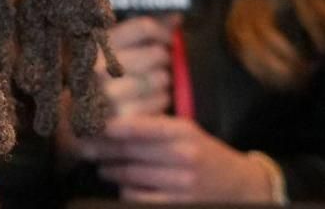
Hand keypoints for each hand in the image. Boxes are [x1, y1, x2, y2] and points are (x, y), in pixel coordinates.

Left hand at [79, 113, 280, 202]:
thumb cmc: (205, 154)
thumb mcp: (188, 132)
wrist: (240, 186)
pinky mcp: (178, 206)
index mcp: (184, 133)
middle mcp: (183, 157)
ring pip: (130, 177)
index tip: (91, 124)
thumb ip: (156, 127)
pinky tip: (122, 185)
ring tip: (102, 166)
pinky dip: (126, 192)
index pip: (140, 128)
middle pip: (130, 153)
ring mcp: (181, 185)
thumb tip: (113, 123)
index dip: (111, 127)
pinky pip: (139, 199)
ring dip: (110, 171)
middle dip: (102, 150)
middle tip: (84, 146)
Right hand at [100, 16, 173, 118]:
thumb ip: (141, 33)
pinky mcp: (121, 119)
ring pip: (162, 79)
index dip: (163, 32)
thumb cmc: (95, 80)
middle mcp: (100, 67)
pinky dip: (162, 103)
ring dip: (162, 85)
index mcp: (95, 45)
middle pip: (157, 54)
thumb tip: (177, 18)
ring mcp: (109, 94)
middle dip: (161, 62)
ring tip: (148, 90)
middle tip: (152, 70)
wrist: (66, 122)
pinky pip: (160, 102)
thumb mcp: (107, 51)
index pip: (143, 27)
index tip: (168, 40)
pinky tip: (154, 106)